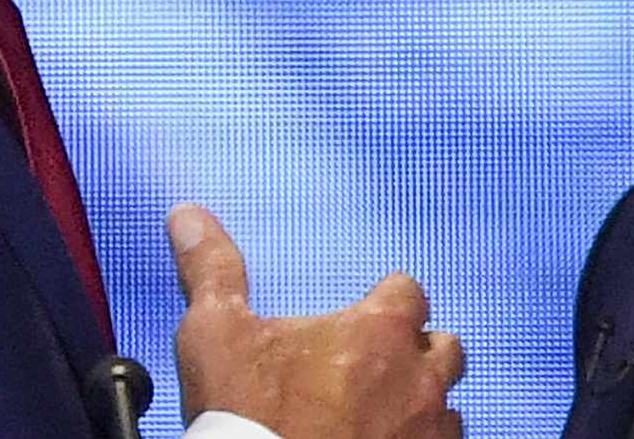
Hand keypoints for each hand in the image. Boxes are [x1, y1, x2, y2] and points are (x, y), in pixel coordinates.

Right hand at [167, 204, 464, 438]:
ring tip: (381, 416)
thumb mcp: (216, 334)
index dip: (388, 301)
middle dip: (418, 353)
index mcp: (378, 331)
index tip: (366, 317)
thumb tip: (187, 215)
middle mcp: (418, 378)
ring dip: (421, 406)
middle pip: (444, 348)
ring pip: (446, 406)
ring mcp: (429, 430)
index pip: (409, 292)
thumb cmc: (247, 416)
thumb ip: (211, 269)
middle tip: (377, 370)